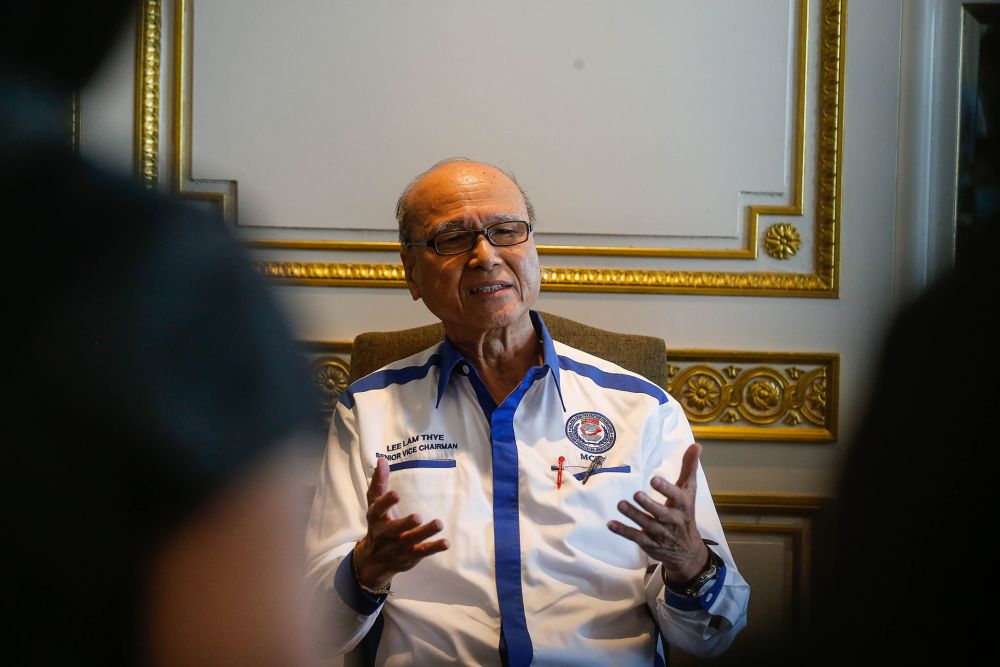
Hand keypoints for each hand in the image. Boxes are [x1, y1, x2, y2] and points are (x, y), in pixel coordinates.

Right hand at [353, 457, 448, 589]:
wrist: (373, 561)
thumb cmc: (377, 524)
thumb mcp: (374, 504)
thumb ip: (379, 482)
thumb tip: (382, 459)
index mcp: (376, 518)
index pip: (378, 509)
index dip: (386, 502)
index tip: (396, 494)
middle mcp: (385, 534)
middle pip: (394, 529)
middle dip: (405, 524)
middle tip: (418, 517)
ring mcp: (397, 547)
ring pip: (411, 541)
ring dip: (425, 533)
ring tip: (439, 523)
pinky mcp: (409, 556)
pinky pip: (422, 552)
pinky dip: (434, 547)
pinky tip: (446, 542)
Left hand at [607, 443, 708, 582]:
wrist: (688, 551)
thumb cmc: (686, 514)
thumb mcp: (689, 491)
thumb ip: (689, 468)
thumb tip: (696, 445)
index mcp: (683, 506)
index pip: (677, 496)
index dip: (666, 489)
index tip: (654, 480)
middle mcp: (673, 520)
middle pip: (661, 513)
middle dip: (648, 504)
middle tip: (636, 494)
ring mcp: (661, 534)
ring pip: (646, 524)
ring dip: (633, 515)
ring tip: (621, 505)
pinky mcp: (650, 543)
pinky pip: (636, 537)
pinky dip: (623, 531)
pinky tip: (611, 524)